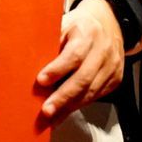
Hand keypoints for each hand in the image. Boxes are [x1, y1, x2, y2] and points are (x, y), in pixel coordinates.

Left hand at [34, 0, 123, 124]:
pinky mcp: (115, 79)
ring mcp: (112, 66)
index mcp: (88, 33)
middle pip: (84, 78)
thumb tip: (26, 60)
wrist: (109, 24)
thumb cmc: (79, 26)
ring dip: (69, 106)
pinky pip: (96, 96)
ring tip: (52, 117)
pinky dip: (78, 106)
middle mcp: (103, 49)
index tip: (41, 80)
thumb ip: (50, 40)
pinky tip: (64, 112)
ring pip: (91, 91)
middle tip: (46, 109)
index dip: (58, 69)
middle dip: (63, 96)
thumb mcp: (64, 24)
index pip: (74, 54)